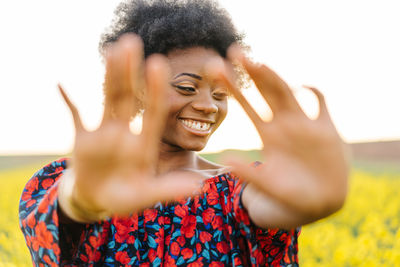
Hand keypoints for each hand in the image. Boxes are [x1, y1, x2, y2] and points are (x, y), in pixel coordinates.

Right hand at [58, 34, 197, 221]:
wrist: (98, 201)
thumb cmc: (124, 199)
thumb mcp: (145, 196)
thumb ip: (168, 189)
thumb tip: (197, 188)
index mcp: (143, 144)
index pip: (152, 112)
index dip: (154, 90)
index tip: (158, 64)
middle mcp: (125, 133)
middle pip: (128, 98)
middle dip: (129, 72)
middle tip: (132, 42)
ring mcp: (104, 134)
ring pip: (108, 100)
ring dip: (109, 76)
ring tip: (112, 50)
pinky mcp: (82, 140)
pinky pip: (75, 117)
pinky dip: (68, 102)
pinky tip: (60, 84)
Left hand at [216, 45, 348, 226]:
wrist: (318, 202)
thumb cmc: (289, 195)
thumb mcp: (267, 185)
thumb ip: (249, 173)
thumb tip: (226, 161)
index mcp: (268, 135)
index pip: (249, 106)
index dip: (235, 89)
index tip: (217, 71)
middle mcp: (284, 125)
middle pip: (266, 92)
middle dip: (251, 73)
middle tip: (234, 52)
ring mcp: (305, 125)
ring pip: (288, 94)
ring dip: (274, 77)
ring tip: (257, 63)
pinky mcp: (327, 131)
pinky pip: (321, 105)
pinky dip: (315, 94)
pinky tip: (305, 86)